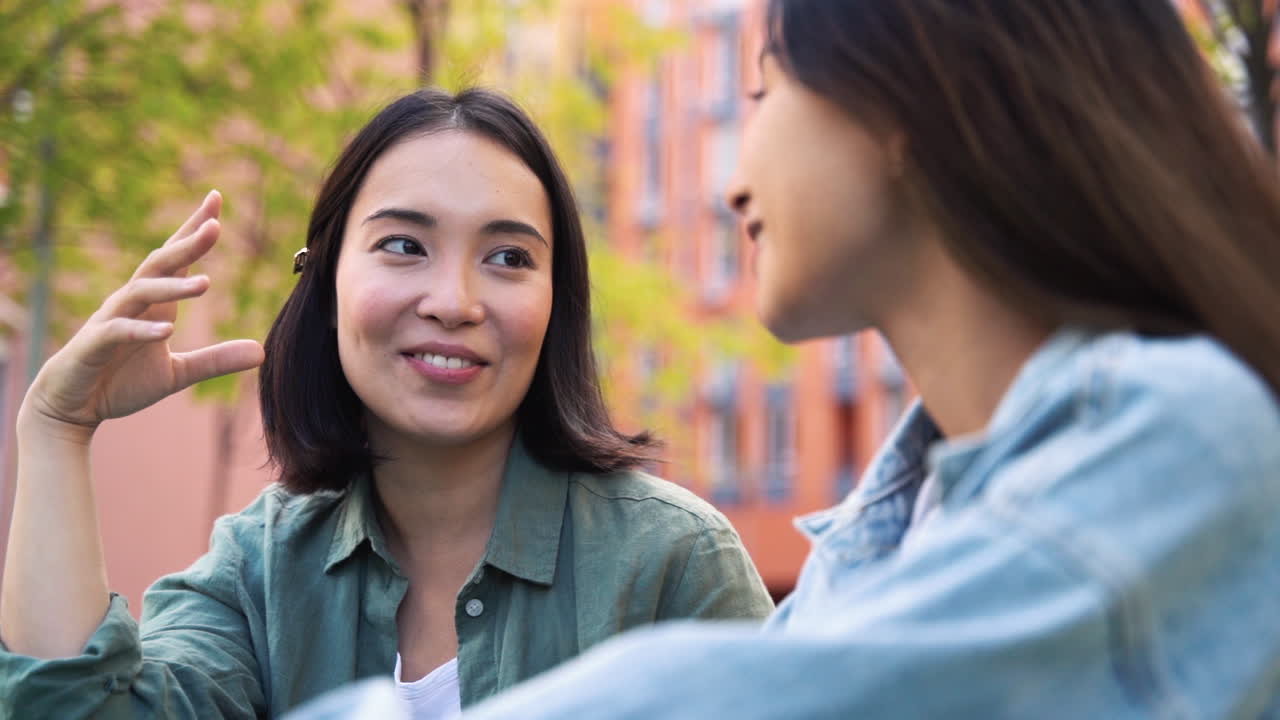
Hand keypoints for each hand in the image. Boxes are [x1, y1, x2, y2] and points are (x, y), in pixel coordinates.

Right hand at [19, 191, 264, 439]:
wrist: (72, 406)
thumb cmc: (120, 381)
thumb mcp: (177, 374)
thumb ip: (216, 361)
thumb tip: (262, 352)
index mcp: (153, 305)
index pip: (174, 258)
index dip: (193, 230)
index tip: (216, 199)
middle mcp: (131, 304)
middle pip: (159, 264)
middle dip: (186, 244)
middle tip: (215, 225)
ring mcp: (110, 321)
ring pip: (140, 292)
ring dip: (172, 286)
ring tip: (206, 283)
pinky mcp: (93, 346)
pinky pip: (117, 331)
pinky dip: (141, 330)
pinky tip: (166, 331)